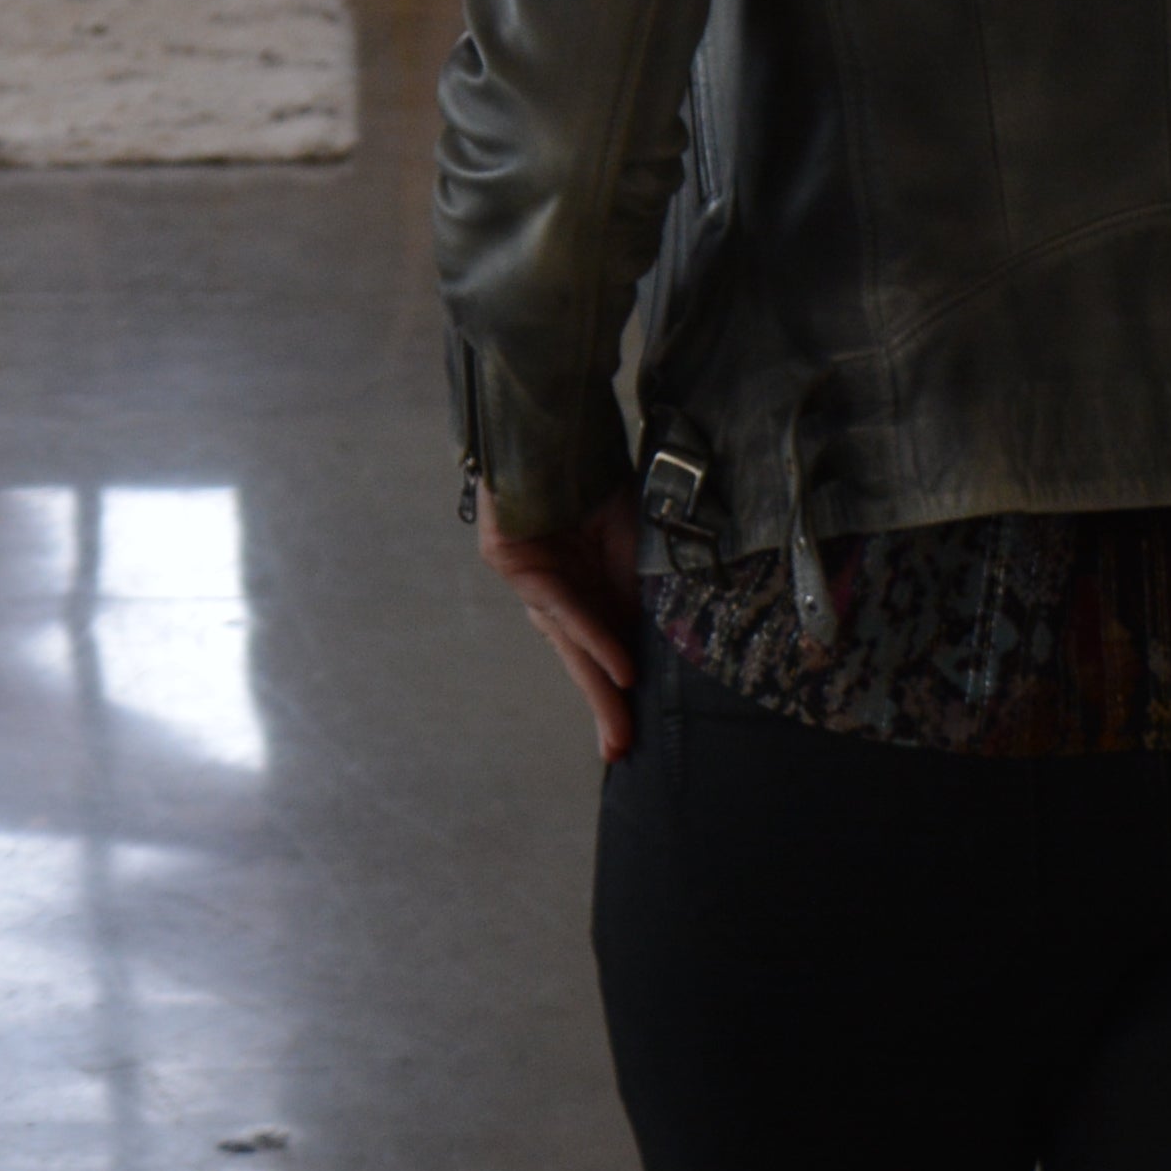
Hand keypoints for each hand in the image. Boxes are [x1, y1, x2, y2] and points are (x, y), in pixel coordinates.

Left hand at [478, 494, 645, 765]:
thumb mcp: (634, 547)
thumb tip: (660, 653)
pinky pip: (563, 606)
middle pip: (579, 654)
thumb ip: (637, 596)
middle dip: (603, 704)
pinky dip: (593, 636)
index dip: (615, 692)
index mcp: (582, 586)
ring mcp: (530, 575)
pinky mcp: (509, 559)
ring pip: (568, 638)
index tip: (630, 738)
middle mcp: (555, 587)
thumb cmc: (596, 479)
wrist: (560, 420)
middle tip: (620, 750)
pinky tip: (619, 669)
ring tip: (622, 725)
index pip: (600, 647)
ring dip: (598, 683)